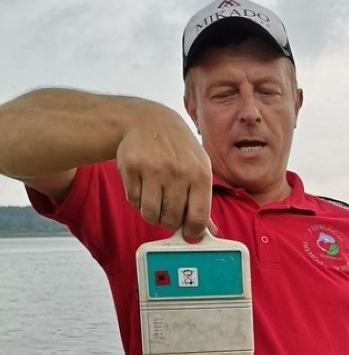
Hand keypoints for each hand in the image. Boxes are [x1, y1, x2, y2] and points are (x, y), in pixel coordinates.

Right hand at [116, 109, 215, 239]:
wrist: (148, 121)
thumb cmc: (179, 150)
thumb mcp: (199, 169)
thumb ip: (204, 201)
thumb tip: (210, 231)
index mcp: (200, 175)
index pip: (198, 218)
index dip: (192, 232)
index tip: (188, 233)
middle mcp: (178, 172)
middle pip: (172, 220)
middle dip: (170, 222)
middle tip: (169, 213)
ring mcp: (153, 170)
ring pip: (150, 214)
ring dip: (153, 215)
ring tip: (156, 202)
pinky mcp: (131, 168)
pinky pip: (133, 201)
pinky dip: (138, 201)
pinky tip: (144, 187)